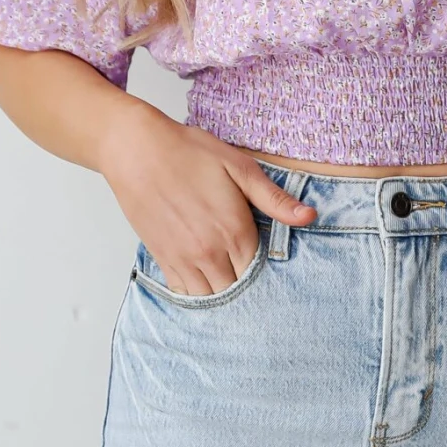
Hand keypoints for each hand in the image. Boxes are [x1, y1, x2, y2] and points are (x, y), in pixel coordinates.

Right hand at [99, 107, 316, 296]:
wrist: (136, 150)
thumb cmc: (188, 152)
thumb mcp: (240, 167)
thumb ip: (275, 199)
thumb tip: (310, 217)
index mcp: (235, 232)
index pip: (260, 272)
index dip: (266, 270)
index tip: (267, 262)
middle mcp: (210, 253)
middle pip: (237, 290)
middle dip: (245, 285)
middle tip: (247, 270)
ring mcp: (184, 259)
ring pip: (210, 297)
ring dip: (221, 291)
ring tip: (227, 277)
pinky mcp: (162, 257)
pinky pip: (183, 292)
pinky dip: (195, 291)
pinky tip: (203, 279)